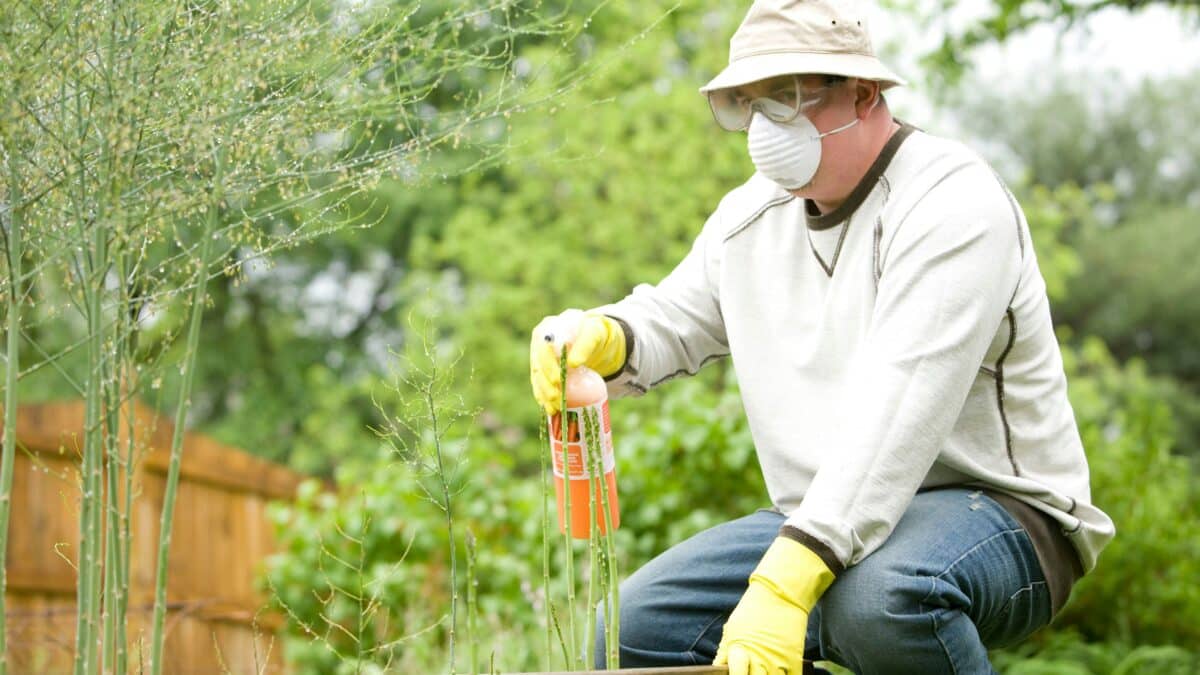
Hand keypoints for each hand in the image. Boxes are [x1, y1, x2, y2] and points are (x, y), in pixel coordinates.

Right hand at [529, 311, 625, 414]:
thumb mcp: (595, 334)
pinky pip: (539, 385)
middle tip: (557, 396)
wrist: (594, 339)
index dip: (548, 365)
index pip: (543, 347)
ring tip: (554, 408)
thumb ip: (585, 344)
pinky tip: (548, 408)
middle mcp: (540, 342)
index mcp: (549, 327)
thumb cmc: (594, 333)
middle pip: (538, 364)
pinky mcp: (542, 370)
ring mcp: (539, 356)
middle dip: (546, 383)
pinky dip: (543, 397)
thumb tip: (572, 363)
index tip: (558, 380)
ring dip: (544, 393)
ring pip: (537, 377)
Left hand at [714, 537, 834, 674]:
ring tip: (764, 671)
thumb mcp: (732, 628)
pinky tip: (779, 673)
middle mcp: (760, 658)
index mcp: (740, 649)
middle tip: (751, 672)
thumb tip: (717, 668)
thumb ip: (725, 651)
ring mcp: (778, 660)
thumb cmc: (753, 610)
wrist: (781, 593)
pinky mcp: (794, 658)